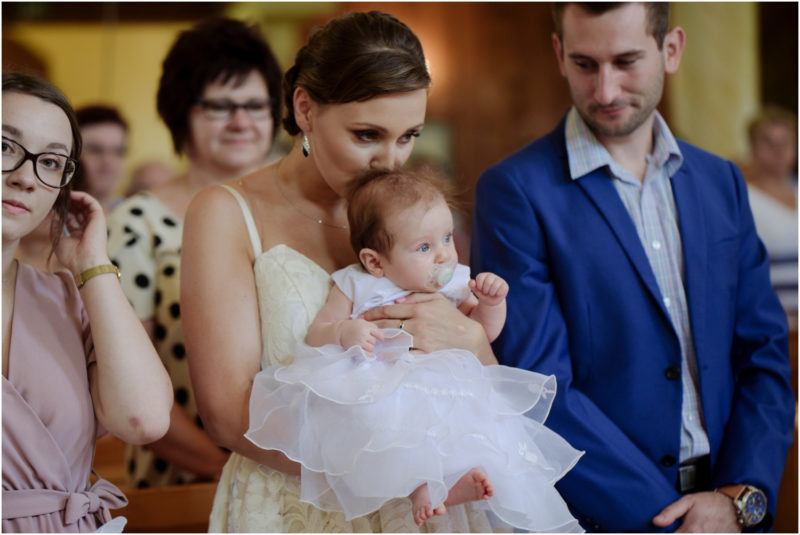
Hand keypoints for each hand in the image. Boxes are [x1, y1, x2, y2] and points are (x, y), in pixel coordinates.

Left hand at [53, 191, 110, 275]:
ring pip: (84, 204)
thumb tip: (53, 214)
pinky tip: (70, 195)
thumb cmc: (72, 256)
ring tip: (61, 194)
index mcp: (79, 234)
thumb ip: (55, 226)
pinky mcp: (99, 217)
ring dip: (73, 198)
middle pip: (77, 210)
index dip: (61, 211)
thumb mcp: (58, 239)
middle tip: (55, 197)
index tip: (51, 206)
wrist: (85, 262)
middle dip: (66, 203)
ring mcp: (94, 222)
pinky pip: (91, 202)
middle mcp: (87, 227)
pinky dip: (81, 196)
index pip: (70, 218)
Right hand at [339, 319, 383, 353]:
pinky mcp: (356, 348)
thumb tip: (380, 334)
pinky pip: (366, 353)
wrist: (340, 331)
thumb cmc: (352, 326)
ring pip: (371, 348)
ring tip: (363, 345)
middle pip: (374, 341)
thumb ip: (371, 326)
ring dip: (369, 347)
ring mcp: (360, 342)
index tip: (381, 339)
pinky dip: (369, 355)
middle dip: (371, 341)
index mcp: (366, 327)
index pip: (377, 333)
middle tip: (365, 339)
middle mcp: (364, 334)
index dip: (380, 337)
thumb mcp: (362, 322)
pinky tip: (371, 356)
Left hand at [361, 292, 496, 363]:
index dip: (373, 313)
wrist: (470, 340)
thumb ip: (417, 297)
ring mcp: (420, 341)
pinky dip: (390, 355)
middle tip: (358, 327)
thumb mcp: (438, 300)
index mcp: (419, 309)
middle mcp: (418, 324)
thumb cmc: (454, 319)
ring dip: (376, 340)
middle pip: (387, 325)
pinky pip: (403, 355)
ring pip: (392, 339)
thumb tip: (396, 300)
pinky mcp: (424, 355)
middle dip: (370, 326)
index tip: (362, 315)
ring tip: (365, 340)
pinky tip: (380, 354)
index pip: (389, 310)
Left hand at [469, 272, 508, 305]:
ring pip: (495, 286)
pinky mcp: (505, 285)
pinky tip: (497, 294)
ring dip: (491, 293)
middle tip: (486, 292)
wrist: (490, 301)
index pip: (480, 278)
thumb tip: (472, 282)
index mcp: (484, 275)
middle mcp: (492, 276)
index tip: (480, 289)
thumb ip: (472, 285)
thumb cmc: (483, 293)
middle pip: (488, 282)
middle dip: (485, 290)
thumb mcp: (476, 290)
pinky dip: (498, 294)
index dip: (479, 286)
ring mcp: (499, 280)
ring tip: (491, 293)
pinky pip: (502, 289)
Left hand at [652, 491, 740, 532]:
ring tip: (689, 529)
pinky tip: (697, 531)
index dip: (665, 534)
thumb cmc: (710, 503)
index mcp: (692, 530)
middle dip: (677, 534)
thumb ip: (670, 512)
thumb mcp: (688, 501)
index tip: (665, 531)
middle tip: (681, 528)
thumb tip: (656, 522)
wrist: (734, 507)